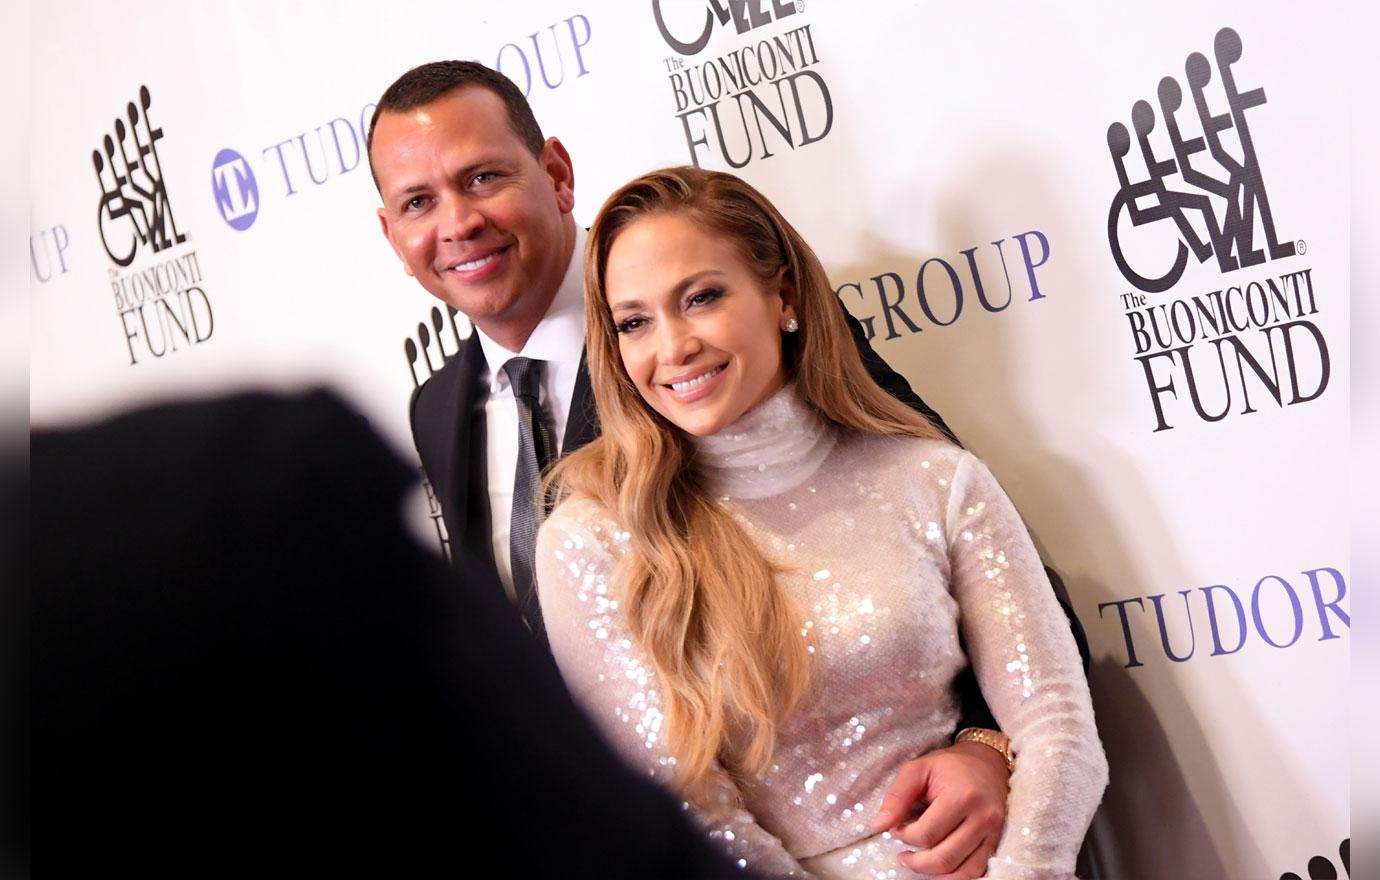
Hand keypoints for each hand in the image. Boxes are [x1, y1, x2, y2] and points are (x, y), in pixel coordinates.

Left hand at [872, 740, 1009, 879]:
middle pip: (944, 858)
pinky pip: (977, 872)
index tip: (895, 828)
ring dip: (933, 873)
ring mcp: (993, 833)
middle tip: (902, 855)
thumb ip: (896, 796)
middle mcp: (983, 818)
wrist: (987, 762)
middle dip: (916, 862)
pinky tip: (938, 869)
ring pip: (961, 871)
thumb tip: (878, 825)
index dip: (904, 836)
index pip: (927, 834)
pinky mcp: (996, 842)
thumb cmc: (948, 766)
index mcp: (962, 796)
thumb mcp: (917, 770)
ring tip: (917, 862)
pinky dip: (955, 877)